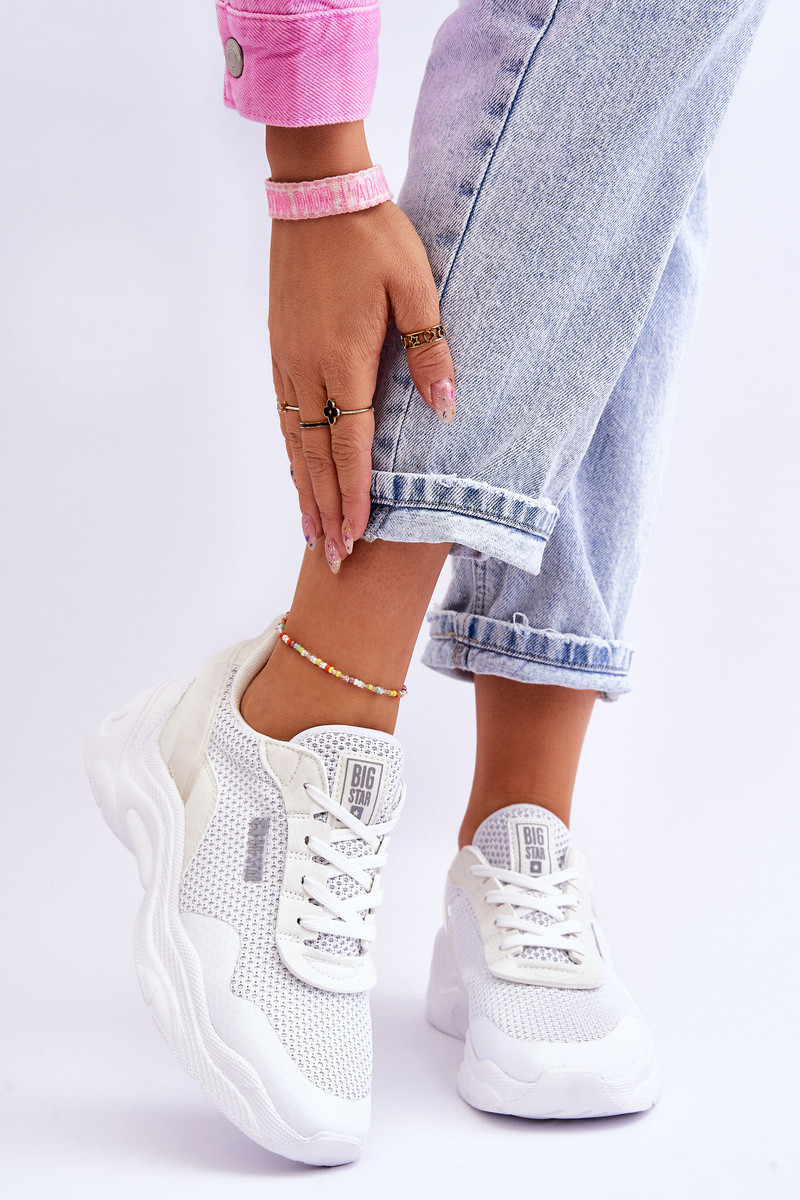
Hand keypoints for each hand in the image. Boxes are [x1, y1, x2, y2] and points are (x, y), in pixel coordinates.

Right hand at [269, 199, 454, 572]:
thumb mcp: (416, 288)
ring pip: (295, 441)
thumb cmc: (373, 238)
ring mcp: (288, 362)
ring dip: (303, 489)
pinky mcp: (280, 349)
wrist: (316, 195)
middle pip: (316, 457)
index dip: (354, 495)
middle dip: (326, 509)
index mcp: (345, 360)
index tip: (356, 536)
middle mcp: (309, 370)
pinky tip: (297, 470)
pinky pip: (285, 414)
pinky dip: (293, 453)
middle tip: (332, 556)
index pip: (350, 446)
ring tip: (310, 530)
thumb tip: (447, 412)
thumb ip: (431, 352)